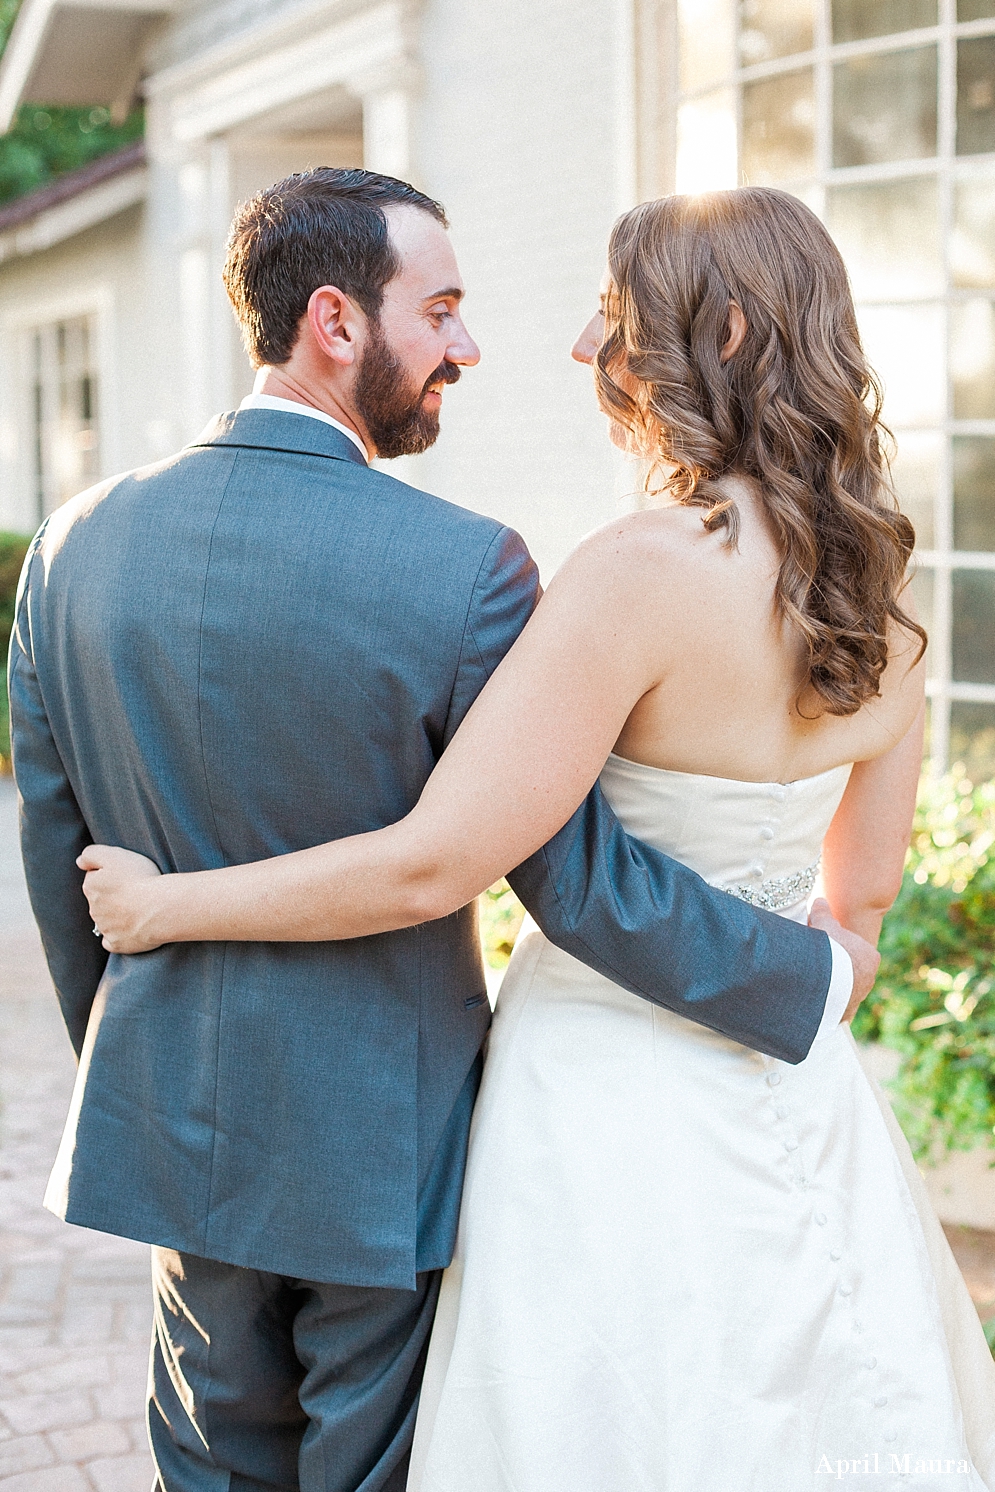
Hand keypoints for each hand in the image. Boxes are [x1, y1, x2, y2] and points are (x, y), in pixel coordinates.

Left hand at [76, 845, 164, 953]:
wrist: (160, 908)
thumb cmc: (140, 879)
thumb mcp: (113, 855)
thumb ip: (91, 854)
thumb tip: (79, 862)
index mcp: (91, 887)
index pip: (94, 878)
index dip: (110, 874)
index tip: (125, 874)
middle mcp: (94, 909)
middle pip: (100, 900)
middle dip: (113, 896)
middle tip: (134, 890)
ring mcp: (105, 928)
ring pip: (106, 920)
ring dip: (117, 915)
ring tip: (140, 908)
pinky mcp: (117, 944)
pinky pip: (111, 941)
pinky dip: (117, 937)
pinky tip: (130, 930)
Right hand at [808, 897, 879, 1023]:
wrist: (826, 979)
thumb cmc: (829, 948)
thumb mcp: (824, 926)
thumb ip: (823, 914)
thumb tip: (820, 900)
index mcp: (869, 956)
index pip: (855, 950)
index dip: (837, 947)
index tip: (822, 946)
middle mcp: (869, 979)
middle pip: (851, 972)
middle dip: (836, 970)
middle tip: (815, 965)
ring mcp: (858, 998)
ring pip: (845, 991)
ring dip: (831, 989)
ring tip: (811, 983)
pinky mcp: (844, 1014)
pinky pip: (835, 1008)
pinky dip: (826, 1005)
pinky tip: (813, 1001)